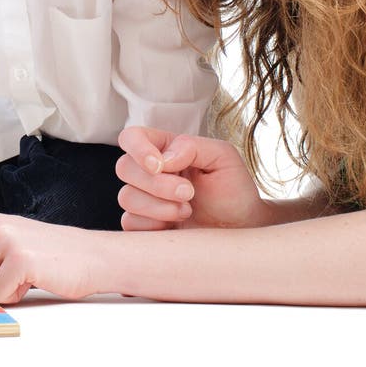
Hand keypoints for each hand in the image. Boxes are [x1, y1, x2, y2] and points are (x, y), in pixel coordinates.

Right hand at [116, 127, 269, 230]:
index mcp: (164, 148)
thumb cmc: (233, 191)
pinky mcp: (144, 226)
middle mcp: (150, 172)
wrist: (240, 229)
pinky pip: (130, 223)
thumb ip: (192, 146)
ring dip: (159, 207)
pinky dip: (153, 226)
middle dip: (157, 184)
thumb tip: (164, 158)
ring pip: (127, 197)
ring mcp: (144, 200)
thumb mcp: (223, 157)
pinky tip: (174, 227)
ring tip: (187, 211)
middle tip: (188, 193)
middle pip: (125, 168)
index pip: (132, 137)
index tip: (159, 166)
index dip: (138, 149)